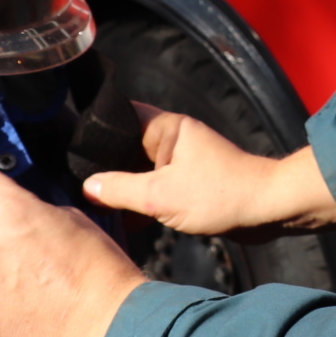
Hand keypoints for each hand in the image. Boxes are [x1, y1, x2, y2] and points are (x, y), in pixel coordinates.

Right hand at [83, 110, 335, 238]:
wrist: (269, 211)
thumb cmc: (221, 195)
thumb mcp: (160, 197)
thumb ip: (119, 190)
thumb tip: (87, 186)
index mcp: (166, 127)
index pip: (118, 116)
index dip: (92, 130)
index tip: (66, 147)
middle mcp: (173, 138)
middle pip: (125, 146)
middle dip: (104, 166)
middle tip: (73, 183)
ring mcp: (182, 160)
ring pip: (139, 170)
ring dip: (123, 187)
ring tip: (93, 204)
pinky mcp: (190, 182)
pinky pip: (155, 187)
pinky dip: (141, 201)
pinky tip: (123, 221)